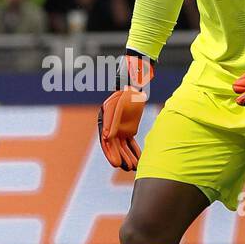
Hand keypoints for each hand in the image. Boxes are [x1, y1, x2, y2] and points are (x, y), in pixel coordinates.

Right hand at [97, 51, 153, 170]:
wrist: (136, 74)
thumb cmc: (128, 84)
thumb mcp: (122, 98)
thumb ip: (115, 115)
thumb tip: (109, 136)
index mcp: (105, 117)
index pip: (106, 139)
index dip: (110, 152)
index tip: (116, 163)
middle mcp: (110, 124)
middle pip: (114, 145)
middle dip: (120, 157)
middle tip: (125, 169)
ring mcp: (119, 126)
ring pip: (123, 145)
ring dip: (128, 157)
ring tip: (134, 168)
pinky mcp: (128, 127)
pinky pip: (131, 142)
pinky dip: (135, 151)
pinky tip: (139, 160)